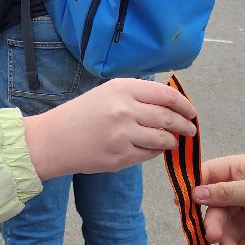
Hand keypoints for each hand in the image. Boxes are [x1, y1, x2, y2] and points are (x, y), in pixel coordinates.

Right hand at [23, 79, 196, 178]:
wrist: (53, 140)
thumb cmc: (80, 115)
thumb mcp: (107, 93)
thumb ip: (137, 95)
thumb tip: (171, 103)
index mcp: (122, 88)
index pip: (166, 95)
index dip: (184, 104)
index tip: (191, 112)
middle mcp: (124, 109)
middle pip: (169, 117)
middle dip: (185, 125)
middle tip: (191, 129)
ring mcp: (123, 134)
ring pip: (163, 139)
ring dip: (173, 141)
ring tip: (173, 141)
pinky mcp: (120, 156)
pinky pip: (150, 154)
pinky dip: (156, 152)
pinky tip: (153, 149)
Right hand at [193, 154, 244, 244]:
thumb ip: (227, 192)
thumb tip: (196, 193)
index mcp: (239, 168)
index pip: (208, 175)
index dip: (193, 188)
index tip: (182, 205)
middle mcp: (240, 185)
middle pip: (216, 204)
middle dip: (214, 222)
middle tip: (213, 238)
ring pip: (227, 221)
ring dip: (226, 237)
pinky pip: (240, 231)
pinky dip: (238, 242)